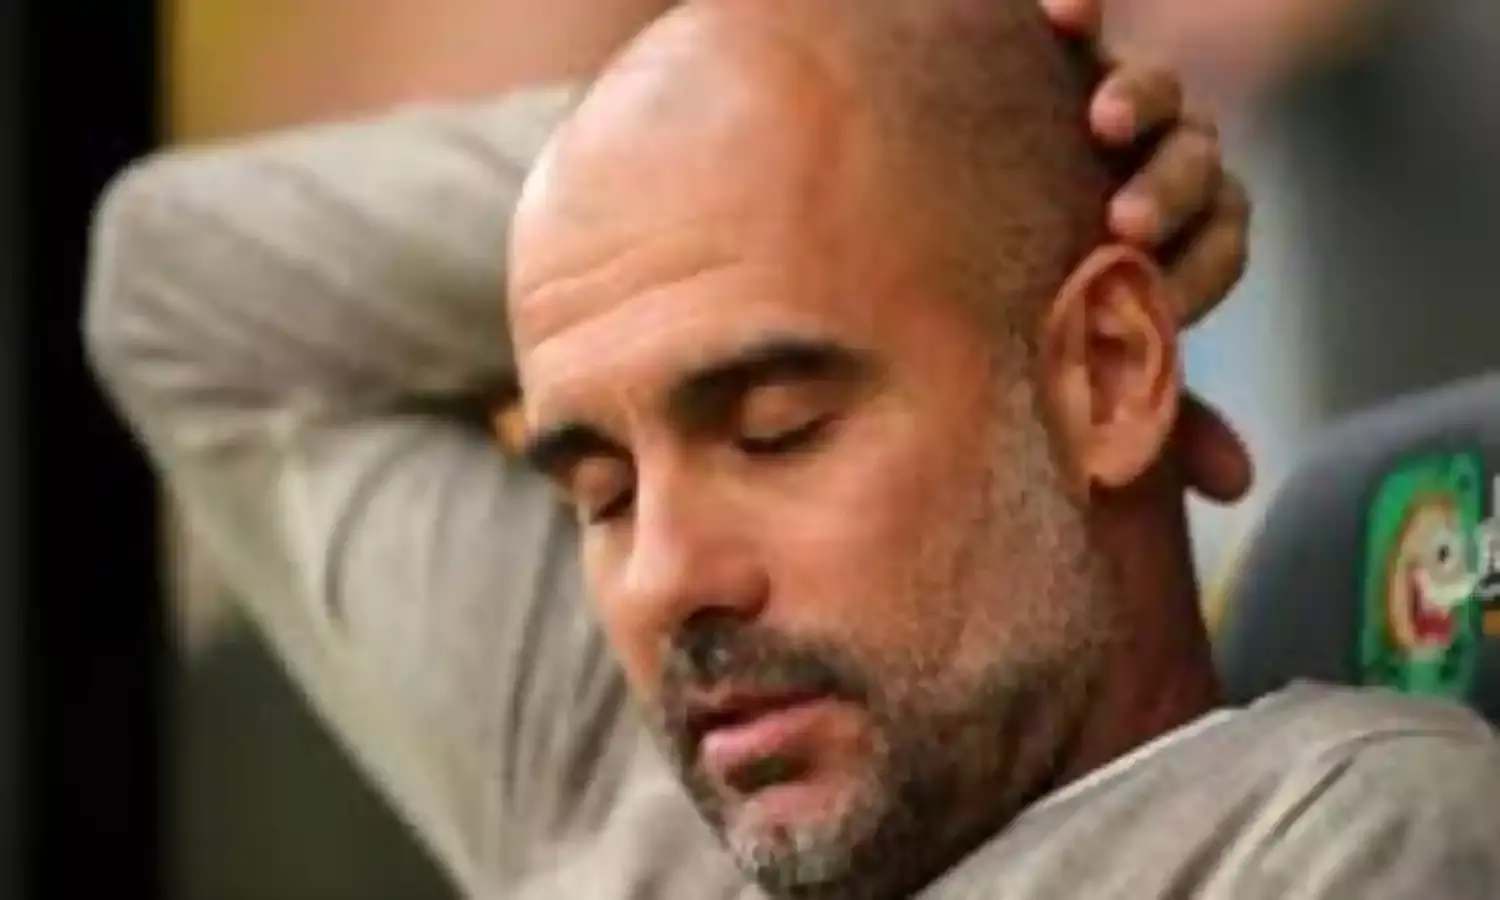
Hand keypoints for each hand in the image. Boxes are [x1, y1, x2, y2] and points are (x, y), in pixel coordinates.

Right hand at [1042, 0, 1252, 503]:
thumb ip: (1152, 405)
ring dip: (1138, 100)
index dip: (1200, 271)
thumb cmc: (1039, 302)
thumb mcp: (1093, 354)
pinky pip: (1088, 19)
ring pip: (1157, 88)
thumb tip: (1234, 486)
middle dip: (1171, 193)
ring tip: (1100, 121)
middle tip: (1124, 223)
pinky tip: (1059, 14)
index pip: (1223, 243)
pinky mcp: (1064, 57)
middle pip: (1198, 163)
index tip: (1154, 301)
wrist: (977, 218)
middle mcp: (1160, 159)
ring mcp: (1115, 105)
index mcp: (1182, 234)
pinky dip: (1081, 10)